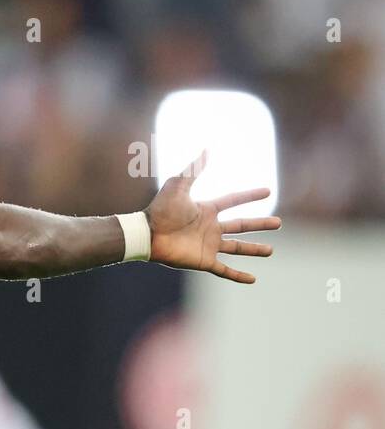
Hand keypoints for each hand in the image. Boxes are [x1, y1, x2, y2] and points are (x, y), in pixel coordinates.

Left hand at [146, 150, 280, 283]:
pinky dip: (238, 275)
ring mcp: (208, 245)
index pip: (233, 201)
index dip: (249, 195)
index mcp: (207, 210)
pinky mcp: (203, 261)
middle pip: (241, 225)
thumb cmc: (161, 210)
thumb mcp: (178, 185)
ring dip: (254, 249)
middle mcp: (210, 228)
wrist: (148, 234)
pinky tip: (252, 280)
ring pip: (237, 248)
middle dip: (260, 224)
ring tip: (271, 250)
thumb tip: (207, 148)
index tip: (267, 191)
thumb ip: (194, 169)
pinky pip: (224, 270)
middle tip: (279, 223)